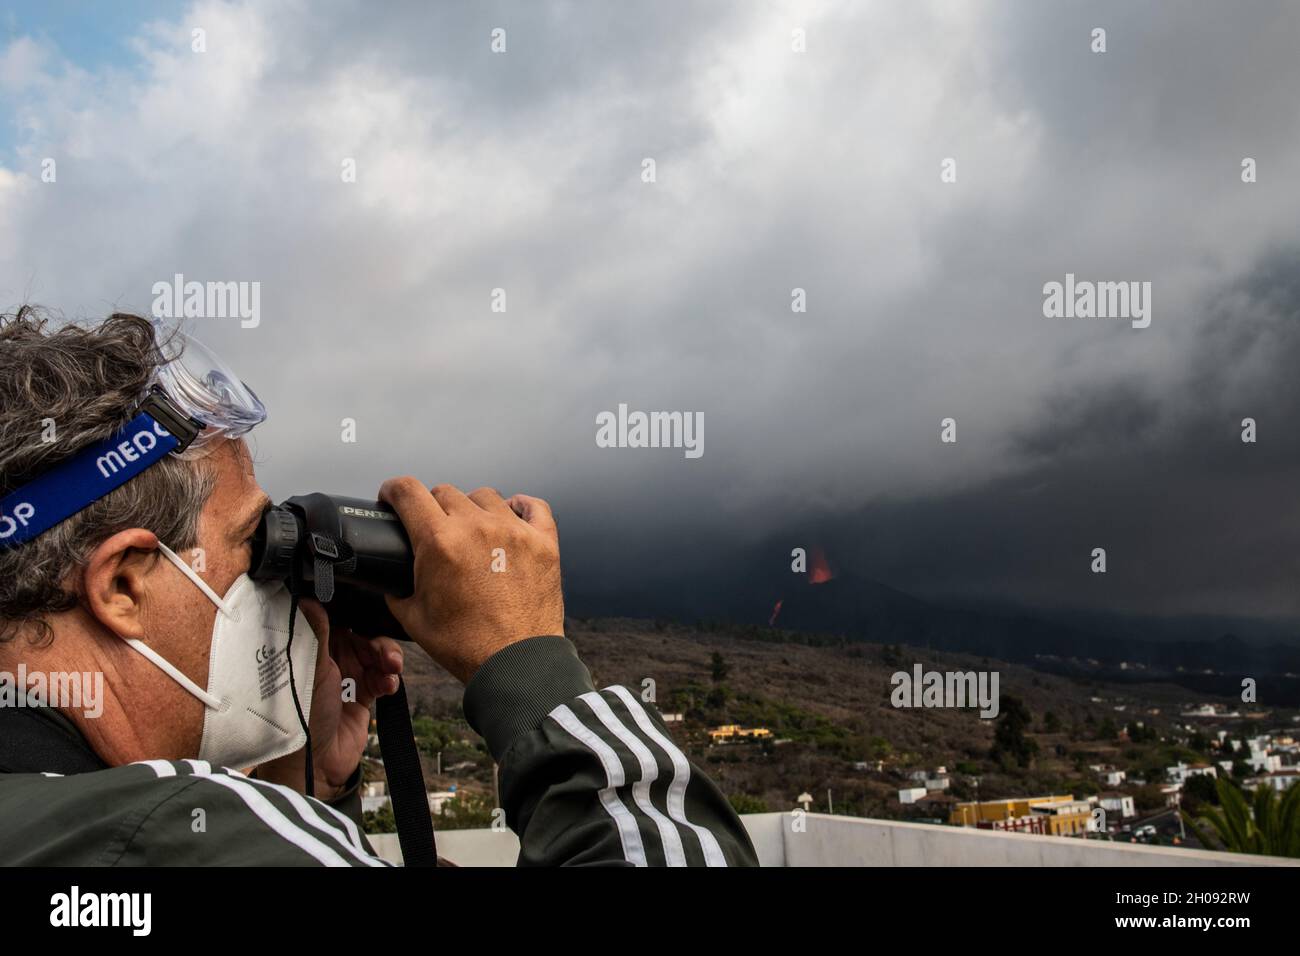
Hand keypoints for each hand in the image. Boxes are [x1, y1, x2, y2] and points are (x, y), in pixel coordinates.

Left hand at [255, 601, 403, 798]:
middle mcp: (330, 659)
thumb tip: (308, 597)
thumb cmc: (301, 713)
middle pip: (362, 635)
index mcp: (312, 647)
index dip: (355, 614)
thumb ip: (316, 632)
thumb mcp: (311, 667)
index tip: (371, 611)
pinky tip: (387, 686)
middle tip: (384, 653)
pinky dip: (389, 680)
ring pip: (376, 655)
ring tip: (392, 669)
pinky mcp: (363, 695)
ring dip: (388, 659)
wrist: (314, 761)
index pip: (337, 620)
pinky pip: (383, 678)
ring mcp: (347, 677)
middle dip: (377, 642)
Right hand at [377, 478, 564, 683]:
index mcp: (440, 542)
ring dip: (472, 509)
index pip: (408, 492)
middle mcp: (477, 527)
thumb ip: (396, 589)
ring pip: (485, 496)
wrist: (515, 664)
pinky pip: (532, 506)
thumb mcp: (413, 618)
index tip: (392, 496)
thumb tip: (389, 579)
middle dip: (432, 507)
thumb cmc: (466, 645)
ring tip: (472, 531)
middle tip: (433, 528)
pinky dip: (520, 507)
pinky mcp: (543, 542)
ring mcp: (514, 531)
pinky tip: (511, 516)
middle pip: (445, 493)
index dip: (393, 490)